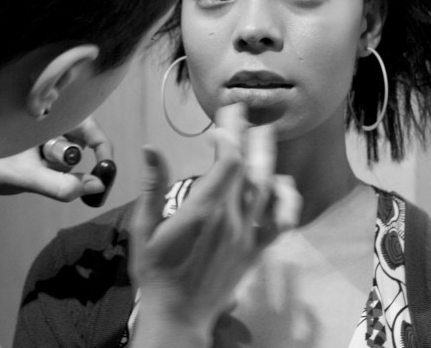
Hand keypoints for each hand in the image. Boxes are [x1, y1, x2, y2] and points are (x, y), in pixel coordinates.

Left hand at [0, 117, 113, 201]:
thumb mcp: (26, 177)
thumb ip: (60, 185)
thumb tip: (96, 186)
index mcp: (48, 111)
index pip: (90, 125)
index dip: (102, 148)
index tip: (105, 172)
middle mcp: (51, 118)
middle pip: (80, 142)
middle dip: (64, 160)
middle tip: (41, 168)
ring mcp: (47, 133)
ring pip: (69, 155)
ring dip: (54, 168)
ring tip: (26, 169)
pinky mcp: (42, 147)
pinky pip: (60, 162)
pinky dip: (51, 171)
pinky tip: (28, 170)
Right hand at [128, 104, 300, 345]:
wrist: (178, 316)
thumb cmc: (156, 274)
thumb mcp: (143, 229)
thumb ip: (152, 187)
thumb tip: (151, 150)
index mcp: (203, 210)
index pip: (227, 160)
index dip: (229, 134)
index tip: (223, 119)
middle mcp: (231, 219)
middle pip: (250, 167)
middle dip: (251, 137)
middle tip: (248, 115)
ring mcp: (248, 235)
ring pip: (268, 189)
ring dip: (267, 160)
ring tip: (264, 139)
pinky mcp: (256, 251)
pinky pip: (281, 222)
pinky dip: (287, 202)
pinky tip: (282, 186)